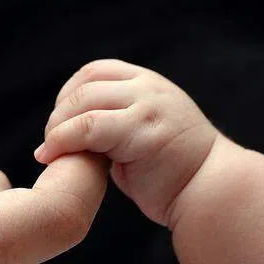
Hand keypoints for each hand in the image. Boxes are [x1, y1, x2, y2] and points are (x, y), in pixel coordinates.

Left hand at [36, 59, 217, 224]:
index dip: (68, 93)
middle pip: (85, 85)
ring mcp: (148, 106)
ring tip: (50, 153)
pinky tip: (52, 157)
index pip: (96, 71)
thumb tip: (71, 131)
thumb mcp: (144, 134)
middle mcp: (149, 88)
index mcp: (149, 84)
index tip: (59, 124)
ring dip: (57, 128)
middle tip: (50, 144)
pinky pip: (89, 127)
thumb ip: (115, 124)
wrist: (213, 193)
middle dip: (59, 113)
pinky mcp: (143, 131)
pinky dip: (63, 140)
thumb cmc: (175, 175)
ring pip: (83, 102)